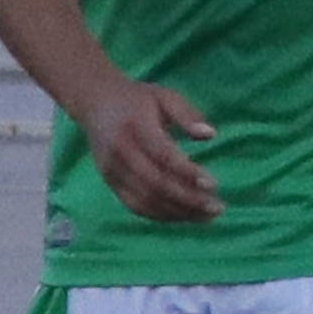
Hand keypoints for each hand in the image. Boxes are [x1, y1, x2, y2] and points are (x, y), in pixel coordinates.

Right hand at [79, 75, 222, 224]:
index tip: (214, 184)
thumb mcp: (165, 96)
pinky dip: (160, 215)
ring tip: (207, 216)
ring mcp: (112, 171)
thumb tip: (211, 135)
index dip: (187, 172)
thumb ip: (188, 114)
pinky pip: (134, 205)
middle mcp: (119, 153)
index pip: (162, 156)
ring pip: (144, 200)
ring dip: (177, 212)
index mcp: (134, 128)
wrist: (95, 103)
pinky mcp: (110, 182)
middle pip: (154, 184)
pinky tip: (184, 216)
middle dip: (187, 199)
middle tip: (217, 207)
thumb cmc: (138, 99)